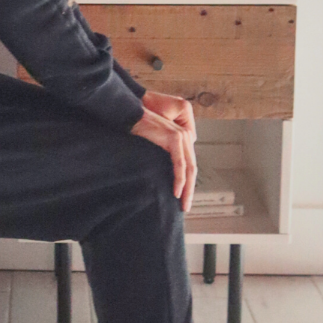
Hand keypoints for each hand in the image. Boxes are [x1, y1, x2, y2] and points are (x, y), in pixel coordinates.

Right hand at [129, 91, 196, 211]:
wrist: (130, 115)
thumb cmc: (138, 129)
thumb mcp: (153, 145)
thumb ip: (162, 155)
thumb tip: (161, 174)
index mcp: (181, 139)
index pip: (189, 165)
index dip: (188, 183)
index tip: (183, 198)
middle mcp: (185, 137)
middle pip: (192, 168)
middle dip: (190, 190)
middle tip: (186, 207)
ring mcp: (181, 136)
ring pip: (189, 168)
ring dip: (187, 189)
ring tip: (183, 204)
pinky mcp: (174, 138)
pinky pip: (179, 164)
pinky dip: (179, 179)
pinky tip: (177, 191)